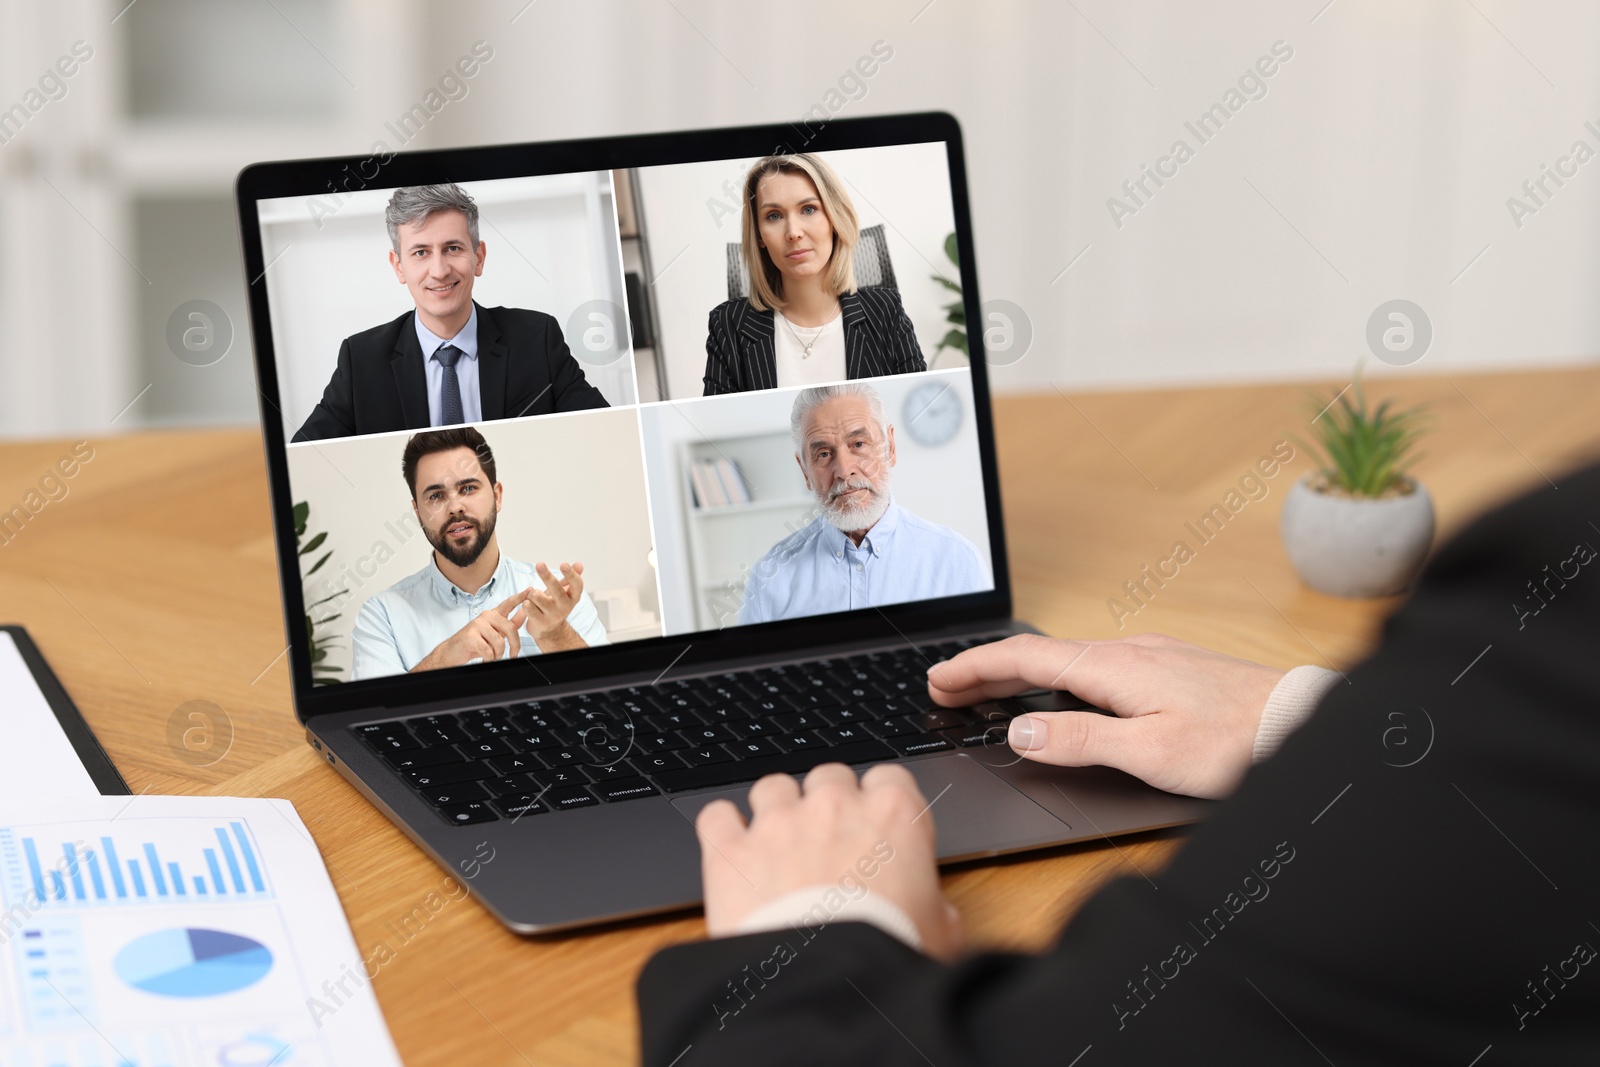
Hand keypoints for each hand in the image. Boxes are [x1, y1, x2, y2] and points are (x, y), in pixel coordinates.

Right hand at [411, 589, 527, 670]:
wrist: (453, 652)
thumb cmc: (475, 642)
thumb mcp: (494, 632)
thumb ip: (509, 623)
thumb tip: (524, 613)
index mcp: (493, 615)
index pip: (508, 603)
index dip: (520, 597)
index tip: (531, 590)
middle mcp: (486, 616)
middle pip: (510, 628)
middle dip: (515, 645)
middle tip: (513, 655)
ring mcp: (477, 624)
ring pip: (499, 642)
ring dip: (498, 654)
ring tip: (492, 657)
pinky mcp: (471, 635)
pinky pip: (489, 650)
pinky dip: (489, 658)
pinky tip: (485, 658)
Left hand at [520, 562, 584, 641]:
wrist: (550, 631)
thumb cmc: (555, 606)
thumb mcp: (564, 592)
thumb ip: (570, 578)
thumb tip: (580, 564)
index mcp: (573, 597)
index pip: (576, 584)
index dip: (571, 574)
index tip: (564, 564)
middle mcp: (565, 607)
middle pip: (556, 588)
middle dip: (546, 575)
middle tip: (540, 564)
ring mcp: (553, 615)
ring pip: (536, 595)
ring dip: (531, 594)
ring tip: (534, 597)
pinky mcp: (540, 622)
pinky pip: (527, 605)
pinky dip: (525, 603)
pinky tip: (529, 606)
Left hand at [696, 763, 962, 959]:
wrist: (825, 984)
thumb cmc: (888, 956)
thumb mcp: (940, 935)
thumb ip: (936, 909)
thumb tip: (936, 915)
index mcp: (894, 815)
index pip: (889, 777)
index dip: (881, 801)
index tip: (878, 826)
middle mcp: (834, 806)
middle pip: (829, 775)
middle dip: (828, 802)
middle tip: (829, 842)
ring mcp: (777, 823)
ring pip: (772, 786)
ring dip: (775, 809)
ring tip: (778, 845)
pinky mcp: (731, 850)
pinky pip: (717, 815)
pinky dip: (722, 828)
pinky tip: (730, 848)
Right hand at [927, 633, 1283, 798]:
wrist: (1304, 722)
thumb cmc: (1236, 741)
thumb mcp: (1150, 754)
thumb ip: (1079, 740)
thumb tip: (1020, 730)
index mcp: (1114, 667)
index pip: (1023, 658)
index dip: (974, 669)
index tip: (936, 681)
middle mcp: (1128, 650)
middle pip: (1039, 654)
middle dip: (986, 670)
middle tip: (945, 689)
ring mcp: (1151, 655)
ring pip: (1067, 658)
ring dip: (1020, 673)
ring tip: (988, 693)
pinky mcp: (1170, 667)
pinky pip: (1094, 664)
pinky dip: (1057, 676)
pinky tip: (1060, 693)